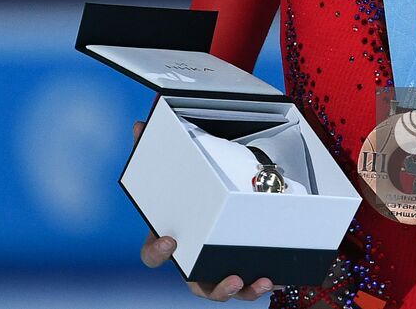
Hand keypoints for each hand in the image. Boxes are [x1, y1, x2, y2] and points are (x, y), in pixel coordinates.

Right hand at [133, 121, 278, 300]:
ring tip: (259, 281)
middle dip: (215, 287)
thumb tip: (140, 124)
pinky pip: (246, 285)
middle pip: (197, 284)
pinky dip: (260, 285)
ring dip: (241, 291)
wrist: (211, 204)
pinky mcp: (235, 271)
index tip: (170, 240)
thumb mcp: (172, 173)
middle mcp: (191, 261)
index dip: (157, 252)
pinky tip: (275, 277)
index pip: (152, 255)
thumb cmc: (186, 196)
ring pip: (224, 291)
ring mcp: (213, 271)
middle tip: (230, 278)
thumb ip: (153, 150)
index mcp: (170, 240)